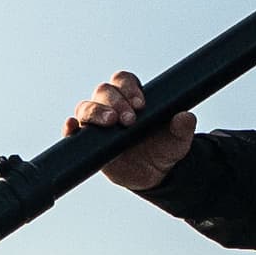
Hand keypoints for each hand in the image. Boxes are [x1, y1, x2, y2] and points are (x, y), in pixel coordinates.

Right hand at [70, 70, 194, 195]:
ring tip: (111, 123)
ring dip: (96, 112)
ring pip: (86, 107)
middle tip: (130, 119)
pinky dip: (69, 128)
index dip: (129, 88)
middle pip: (103, 91)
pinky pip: (73, 131)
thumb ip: (182, 128)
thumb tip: (186, 117)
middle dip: (115, 101)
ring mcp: (96, 123)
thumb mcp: (178, 141)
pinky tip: (71, 128)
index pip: (123, 80)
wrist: (154, 174)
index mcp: (131, 97)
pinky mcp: (87, 141)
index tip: (140, 104)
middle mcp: (110, 105)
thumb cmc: (164, 149)